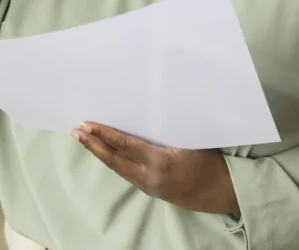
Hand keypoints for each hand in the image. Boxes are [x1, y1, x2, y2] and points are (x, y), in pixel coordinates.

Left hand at [72, 122, 239, 214]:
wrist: (222, 192)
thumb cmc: (210, 159)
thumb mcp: (190, 138)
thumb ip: (168, 127)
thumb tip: (148, 107)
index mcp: (159, 161)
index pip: (123, 145)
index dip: (103, 134)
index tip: (86, 125)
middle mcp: (149, 176)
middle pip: (114, 160)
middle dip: (93, 145)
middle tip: (76, 132)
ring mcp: (149, 186)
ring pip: (118, 168)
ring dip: (100, 154)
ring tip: (85, 141)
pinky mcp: (151, 191)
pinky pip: (127, 174)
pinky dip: (114, 162)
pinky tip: (106, 154)